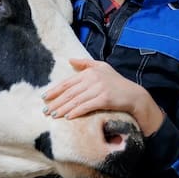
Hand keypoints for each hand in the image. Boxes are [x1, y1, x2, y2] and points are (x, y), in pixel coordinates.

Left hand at [42, 59, 163, 134]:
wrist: (134, 95)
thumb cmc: (117, 82)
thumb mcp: (102, 67)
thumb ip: (86, 63)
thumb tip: (70, 60)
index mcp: (90, 72)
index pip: (68, 82)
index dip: (55, 90)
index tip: (44, 98)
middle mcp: (93, 78)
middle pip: (70, 92)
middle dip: (56, 102)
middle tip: (45, 111)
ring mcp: (99, 88)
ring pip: (76, 100)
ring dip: (63, 109)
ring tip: (53, 115)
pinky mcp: (105, 99)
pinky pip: (87, 106)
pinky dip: (76, 112)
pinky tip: (68, 117)